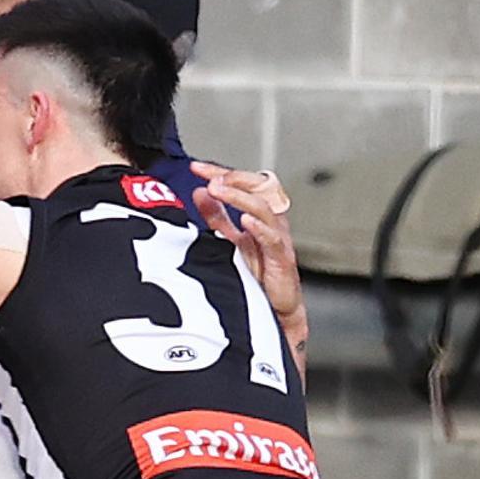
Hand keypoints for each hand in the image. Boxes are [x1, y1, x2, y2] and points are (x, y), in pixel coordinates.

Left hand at [190, 162, 308, 381]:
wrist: (274, 310)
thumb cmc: (258, 276)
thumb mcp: (230, 240)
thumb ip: (217, 217)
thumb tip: (200, 192)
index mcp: (257, 214)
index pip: (243, 184)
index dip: (221, 173)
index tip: (197, 168)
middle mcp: (270, 222)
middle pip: (259, 188)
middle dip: (234, 178)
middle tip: (212, 177)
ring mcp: (277, 240)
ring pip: (264, 209)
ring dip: (240, 197)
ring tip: (220, 190)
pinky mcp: (282, 260)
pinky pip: (273, 239)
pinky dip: (260, 228)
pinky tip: (246, 221)